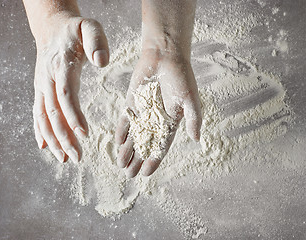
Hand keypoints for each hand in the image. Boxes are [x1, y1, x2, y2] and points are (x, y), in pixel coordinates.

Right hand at [32, 12, 108, 162]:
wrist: (53, 29)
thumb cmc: (76, 31)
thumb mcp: (90, 27)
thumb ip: (96, 41)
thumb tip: (102, 61)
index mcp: (61, 65)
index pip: (66, 94)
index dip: (73, 114)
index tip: (84, 133)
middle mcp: (48, 79)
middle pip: (54, 112)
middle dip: (64, 136)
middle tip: (77, 157)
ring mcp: (41, 86)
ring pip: (43, 117)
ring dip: (53, 139)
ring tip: (64, 159)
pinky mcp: (40, 91)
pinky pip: (37, 113)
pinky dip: (40, 131)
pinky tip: (45, 147)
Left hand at [115, 49, 201, 176]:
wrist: (164, 56)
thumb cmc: (181, 77)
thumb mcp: (190, 99)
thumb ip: (193, 119)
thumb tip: (196, 139)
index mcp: (171, 123)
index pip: (161, 147)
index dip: (153, 160)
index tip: (145, 173)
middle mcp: (155, 121)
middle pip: (145, 145)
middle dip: (137, 160)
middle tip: (129, 174)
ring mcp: (143, 113)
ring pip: (133, 136)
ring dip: (127, 150)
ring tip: (120, 165)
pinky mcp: (132, 104)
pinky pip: (125, 121)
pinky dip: (121, 131)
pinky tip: (117, 143)